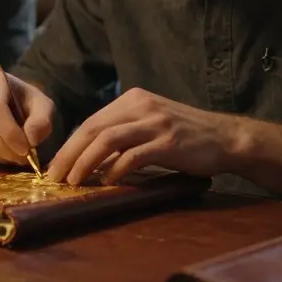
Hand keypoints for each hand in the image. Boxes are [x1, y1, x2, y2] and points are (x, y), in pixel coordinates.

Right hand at [0, 70, 55, 166]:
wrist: (18, 106)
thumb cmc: (30, 104)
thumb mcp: (45, 108)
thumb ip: (42, 121)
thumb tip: (31, 139)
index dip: (10, 133)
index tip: (26, 149)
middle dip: (5, 149)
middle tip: (24, 158)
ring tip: (17, 156)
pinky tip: (5, 153)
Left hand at [46, 88, 241, 185]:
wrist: (226, 138)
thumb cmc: (186, 137)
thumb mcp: (149, 127)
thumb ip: (122, 138)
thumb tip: (88, 162)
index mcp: (132, 99)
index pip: (91, 122)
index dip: (69, 145)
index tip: (55, 167)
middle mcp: (141, 105)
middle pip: (93, 128)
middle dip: (69, 154)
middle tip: (54, 177)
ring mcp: (155, 122)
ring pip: (107, 139)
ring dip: (85, 162)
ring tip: (73, 182)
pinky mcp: (168, 141)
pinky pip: (133, 154)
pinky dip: (116, 169)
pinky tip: (108, 181)